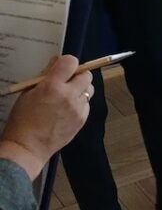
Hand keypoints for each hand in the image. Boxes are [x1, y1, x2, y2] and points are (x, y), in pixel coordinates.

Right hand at [0, 56, 91, 179]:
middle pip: (86, 74)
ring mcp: (78, 107)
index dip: (67, 63)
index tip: (62, 69)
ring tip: (67, 97)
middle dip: (77, 76)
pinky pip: (87, 104)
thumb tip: (56, 62)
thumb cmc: (23, 120)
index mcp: (52, 86)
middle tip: (67, 83)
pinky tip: (67, 110)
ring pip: (89, 89)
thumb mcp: (27, 94)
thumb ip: (44, 77)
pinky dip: (80, 104)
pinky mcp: (83, 119)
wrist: (27, 147)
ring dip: (81, 89)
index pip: (71, 62)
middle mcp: (69, 94)